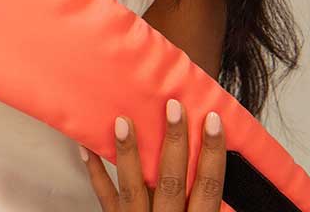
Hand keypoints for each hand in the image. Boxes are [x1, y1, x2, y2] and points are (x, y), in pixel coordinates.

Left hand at [76, 100, 225, 210]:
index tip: (214, 122)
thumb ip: (215, 211)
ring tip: (122, 121)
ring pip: (132, 188)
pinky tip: (86, 149)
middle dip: (173, 143)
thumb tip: (223, 184)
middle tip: (173, 107)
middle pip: (170, 181)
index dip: (212, 154)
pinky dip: (94, 175)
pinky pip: (104, 200)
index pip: (207, 187)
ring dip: (128, 154)